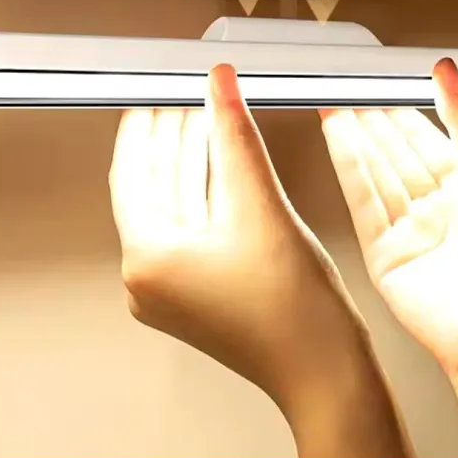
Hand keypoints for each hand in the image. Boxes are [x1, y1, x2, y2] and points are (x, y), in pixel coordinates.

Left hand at [108, 64, 368, 411]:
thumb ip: (235, 135)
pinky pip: (190, 229)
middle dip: (170, 139)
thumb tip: (219, 87)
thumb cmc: (295, 315)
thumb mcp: (261, 205)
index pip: (133, 172)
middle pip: (152, 188)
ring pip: (173, 207)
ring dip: (189, 162)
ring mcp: (173, 289)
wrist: (324, 370)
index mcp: (150, 260)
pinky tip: (220, 167)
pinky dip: (203, 193)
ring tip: (202, 122)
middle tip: (182, 99)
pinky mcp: (197, 291)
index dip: (144, 125)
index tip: (151, 95)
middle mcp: (151, 278)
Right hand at [319, 58, 457, 378]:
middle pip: (395, 152)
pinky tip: (336, 139)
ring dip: (354, 137)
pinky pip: (361, 200)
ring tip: (332, 106)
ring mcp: (408, 229)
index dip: (402, 110)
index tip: (382, 84)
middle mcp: (437, 207)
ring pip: (375, 171)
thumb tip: (449, 74)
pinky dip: (347, 167)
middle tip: (346, 90)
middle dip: (371, 120)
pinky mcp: (383, 251)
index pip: (427, 137)